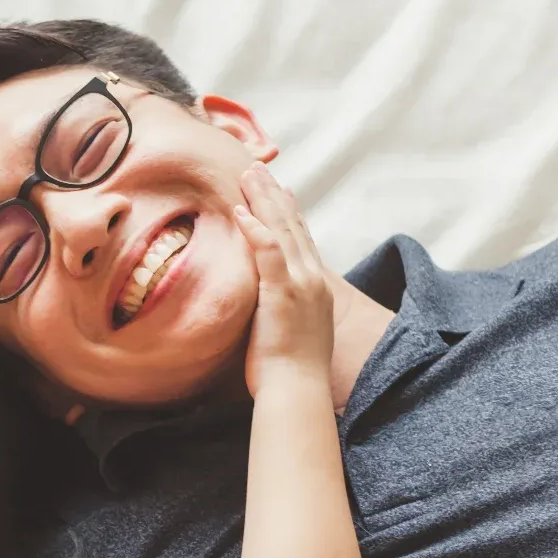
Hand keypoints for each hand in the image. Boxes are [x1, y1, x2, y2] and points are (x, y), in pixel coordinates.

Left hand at [232, 164, 334, 398]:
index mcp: (315, 287)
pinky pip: (268, 252)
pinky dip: (255, 229)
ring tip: (248, 174)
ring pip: (282, 230)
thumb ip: (280, 305)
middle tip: (257, 168)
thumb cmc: (288, 371)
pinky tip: (241, 211)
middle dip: (273, 194)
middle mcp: (313, 279)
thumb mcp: (289, 328)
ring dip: (263, 199)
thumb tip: (264, 299)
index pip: (301, 239)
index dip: (289, 211)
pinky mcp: (284, 293)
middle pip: (292, 226)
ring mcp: (301, 284)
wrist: (297, 390)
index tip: (279, 188)